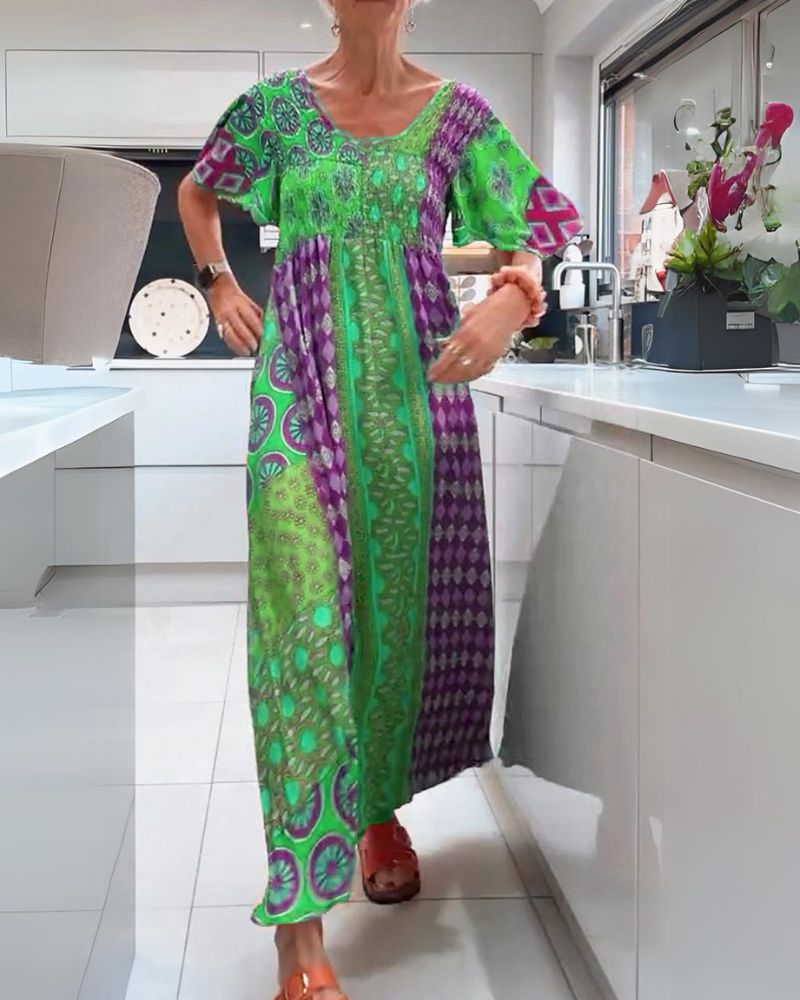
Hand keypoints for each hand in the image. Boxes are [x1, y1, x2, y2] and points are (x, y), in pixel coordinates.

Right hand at [208, 275, 262, 355]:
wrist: (217, 284)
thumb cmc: (235, 293)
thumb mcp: (249, 301)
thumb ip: (257, 314)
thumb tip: (267, 326)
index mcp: (240, 303)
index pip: (250, 318)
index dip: (258, 329)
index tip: (264, 337)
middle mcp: (230, 310)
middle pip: (240, 328)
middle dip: (249, 340)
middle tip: (256, 348)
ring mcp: (222, 317)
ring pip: (230, 334)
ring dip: (240, 345)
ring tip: (247, 351)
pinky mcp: (217, 322)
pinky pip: (224, 336)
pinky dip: (232, 344)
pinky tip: (238, 349)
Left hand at [427, 280, 546, 383]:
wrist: (510, 308)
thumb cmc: (487, 310)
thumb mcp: (466, 318)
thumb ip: (455, 334)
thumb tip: (442, 345)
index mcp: (467, 333)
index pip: (449, 356)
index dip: (439, 368)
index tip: (431, 374)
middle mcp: (477, 345)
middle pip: (458, 367)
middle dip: (445, 376)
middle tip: (436, 379)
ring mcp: (488, 353)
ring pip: (469, 372)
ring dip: (456, 378)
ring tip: (447, 380)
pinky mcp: (496, 357)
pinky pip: (481, 371)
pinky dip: (471, 376)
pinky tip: (463, 377)